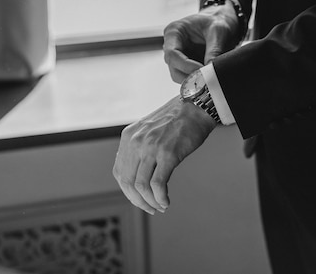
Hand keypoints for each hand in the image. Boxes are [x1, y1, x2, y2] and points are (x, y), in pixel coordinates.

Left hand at [113, 96, 216, 213]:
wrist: (196, 107)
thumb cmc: (177, 120)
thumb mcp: (148, 130)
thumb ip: (139, 147)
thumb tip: (138, 175)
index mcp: (128, 137)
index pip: (119, 172)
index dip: (128, 191)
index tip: (139, 199)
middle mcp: (136, 142)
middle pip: (128, 182)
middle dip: (138, 201)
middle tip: (150, 208)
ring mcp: (151, 148)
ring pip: (141, 186)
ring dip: (150, 202)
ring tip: (160, 206)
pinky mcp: (167, 154)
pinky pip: (157, 184)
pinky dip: (160, 198)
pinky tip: (166, 201)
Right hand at [163, 0, 240, 82]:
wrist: (222, 22)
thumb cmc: (217, 21)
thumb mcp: (218, 31)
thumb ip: (214, 50)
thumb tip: (210, 69)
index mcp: (174, 32)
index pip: (172, 54)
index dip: (186, 66)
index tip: (202, 71)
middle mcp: (172, 46)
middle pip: (174, 69)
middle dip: (190, 77)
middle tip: (208, 80)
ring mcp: (178, 57)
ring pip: (180, 76)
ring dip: (195, 81)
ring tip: (211, 80)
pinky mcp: (186, 66)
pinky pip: (189, 78)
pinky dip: (199, 81)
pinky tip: (210, 79)